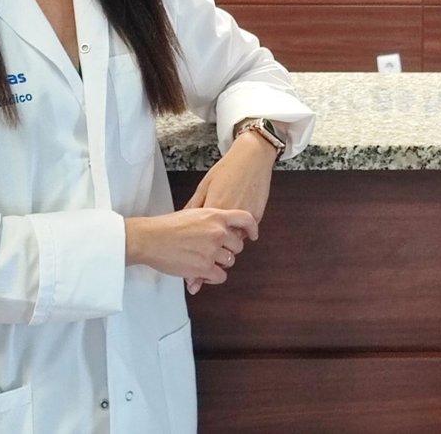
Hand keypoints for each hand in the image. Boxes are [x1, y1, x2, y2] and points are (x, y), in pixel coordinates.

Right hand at [125, 208, 256, 291]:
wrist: (150, 238)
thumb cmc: (167, 226)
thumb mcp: (193, 212)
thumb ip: (211, 220)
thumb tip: (222, 228)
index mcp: (216, 215)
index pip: (245, 218)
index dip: (252, 228)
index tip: (252, 235)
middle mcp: (218, 232)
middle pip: (238, 245)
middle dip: (227, 250)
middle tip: (213, 253)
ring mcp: (212, 250)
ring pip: (229, 262)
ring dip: (219, 264)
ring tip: (204, 263)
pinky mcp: (204, 267)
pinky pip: (220, 276)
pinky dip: (212, 277)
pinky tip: (202, 274)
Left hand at [181, 129, 277, 293]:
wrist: (251, 158)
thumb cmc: (226, 170)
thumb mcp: (204, 187)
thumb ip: (195, 207)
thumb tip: (184, 221)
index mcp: (212, 212)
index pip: (202, 247)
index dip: (197, 268)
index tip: (193, 282)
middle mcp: (228, 219)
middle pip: (220, 252)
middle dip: (214, 263)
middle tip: (206, 268)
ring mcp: (243, 218)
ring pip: (235, 246)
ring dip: (228, 252)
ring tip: (221, 255)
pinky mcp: (256, 216)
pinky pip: (247, 235)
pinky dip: (242, 238)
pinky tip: (237, 237)